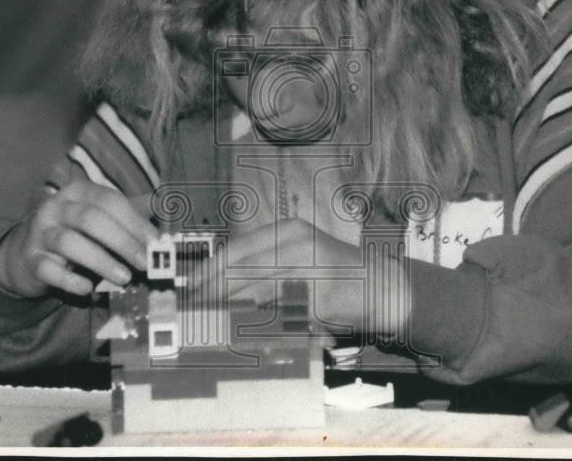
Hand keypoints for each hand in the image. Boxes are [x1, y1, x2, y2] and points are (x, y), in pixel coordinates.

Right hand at [0, 180, 157, 298]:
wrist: (25, 253)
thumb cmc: (74, 232)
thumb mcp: (100, 216)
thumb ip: (130, 212)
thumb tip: (166, 207)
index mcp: (78, 192)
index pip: (109, 201)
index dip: (134, 221)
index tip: (156, 242)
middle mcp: (56, 208)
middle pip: (90, 219)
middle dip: (122, 241)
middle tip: (144, 263)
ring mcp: (40, 234)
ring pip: (69, 243)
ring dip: (100, 261)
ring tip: (124, 278)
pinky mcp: (31, 261)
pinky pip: (49, 270)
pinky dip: (69, 280)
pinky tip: (88, 289)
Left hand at [188, 218, 409, 339]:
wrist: (382, 286)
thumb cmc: (334, 273)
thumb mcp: (298, 255)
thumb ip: (263, 266)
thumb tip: (214, 289)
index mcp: (287, 231)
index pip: (235, 251)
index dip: (208, 274)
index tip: (188, 293)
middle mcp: (296, 245)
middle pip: (240, 272)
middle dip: (212, 296)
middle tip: (192, 315)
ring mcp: (308, 271)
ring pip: (255, 297)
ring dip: (231, 316)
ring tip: (211, 330)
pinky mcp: (319, 299)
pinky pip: (280, 319)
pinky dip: (260, 331)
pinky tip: (248, 340)